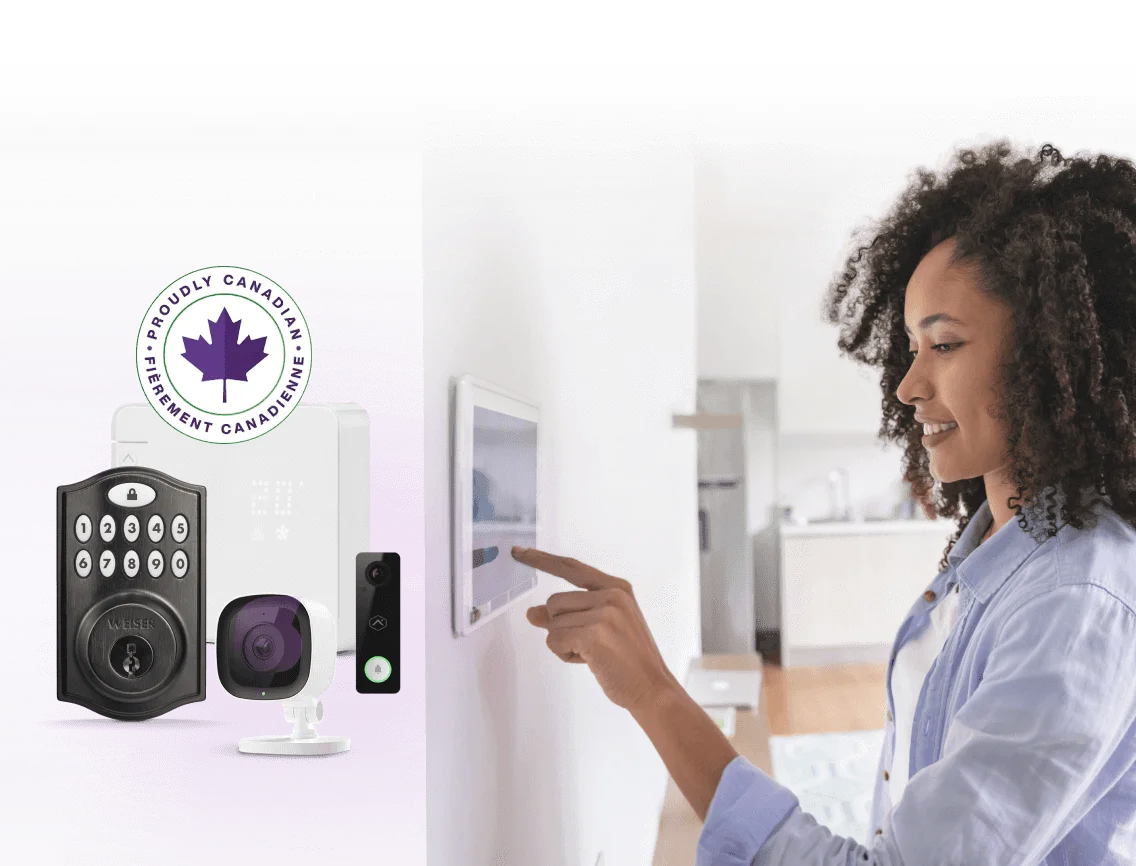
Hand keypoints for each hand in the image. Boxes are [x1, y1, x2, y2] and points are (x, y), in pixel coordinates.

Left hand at [512, 545, 677, 711]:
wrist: (653, 688)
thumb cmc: (628, 660)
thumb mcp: (601, 628)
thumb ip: (567, 616)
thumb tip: (533, 613)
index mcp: (616, 588)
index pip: (571, 567)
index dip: (541, 559)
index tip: (518, 552)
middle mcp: (611, 595)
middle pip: (554, 602)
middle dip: (562, 627)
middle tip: (590, 645)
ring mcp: (604, 613)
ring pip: (552, 623)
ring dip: (563, 643)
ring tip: (593, 654)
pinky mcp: (594, 634)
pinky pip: (554, 640)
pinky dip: (564, 654)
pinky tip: (590, 661)